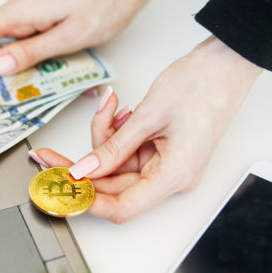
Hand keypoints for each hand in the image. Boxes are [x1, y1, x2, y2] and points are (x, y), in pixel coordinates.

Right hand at [0, 0, 149, 75]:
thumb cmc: (106, 2)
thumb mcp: (69, 37)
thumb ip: (31, 53)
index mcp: (19, 10)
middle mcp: (18, 5)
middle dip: (0, 66)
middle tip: (15, 88)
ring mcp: (27, 6)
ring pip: (9, 38)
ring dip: (19, 60)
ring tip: (39, 76)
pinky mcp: (38, 9)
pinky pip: (24, 33)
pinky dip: (31, 49)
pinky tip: (48, 61)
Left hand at [29, 36, 261, 223]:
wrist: (223, 65)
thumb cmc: (200, 85)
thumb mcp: (147, 116)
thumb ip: (112, 147)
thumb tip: (83, 171)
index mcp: (173, 175)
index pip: (122, 206)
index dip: (87, 203)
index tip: (60, 192)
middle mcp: (169, 177)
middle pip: (112, 185)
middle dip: (80, 167)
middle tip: (48, 155)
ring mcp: (164, 166)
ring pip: (115, 166)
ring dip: (102, 139)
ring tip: (106, 109)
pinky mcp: (159, 153)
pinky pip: (125, 152)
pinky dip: (114, 134)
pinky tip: (116, 114)